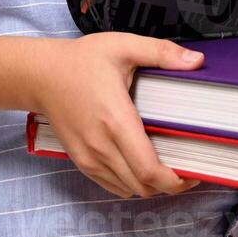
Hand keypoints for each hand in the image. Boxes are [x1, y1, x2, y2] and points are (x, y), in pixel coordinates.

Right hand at [33, 33, 204, 197]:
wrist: (41, 75)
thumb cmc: (82, 60)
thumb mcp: (123, 46)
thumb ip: (161, 53)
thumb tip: (197, 60)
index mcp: (116, 120)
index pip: (147, 170)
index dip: (174, 181)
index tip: (193, 173)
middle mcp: (101, 145)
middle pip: (142, 187)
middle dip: (169, 185)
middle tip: (187, 170)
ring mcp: (88, 157)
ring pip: (128, 190)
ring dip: (150, 186)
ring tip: (167, 168)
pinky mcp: (80, 161)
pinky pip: (111, 185)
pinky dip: (131, 184)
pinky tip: (141, 167)